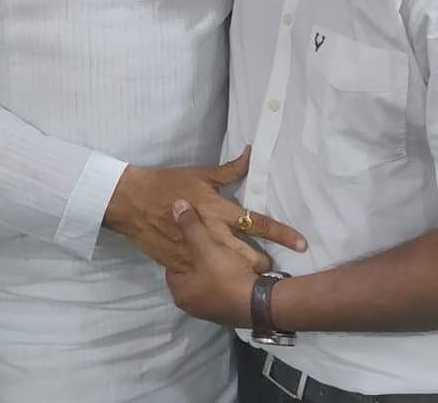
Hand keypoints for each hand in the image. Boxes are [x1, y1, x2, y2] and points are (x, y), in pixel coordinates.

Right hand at [104, 147, 306, 271]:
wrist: (135, 203)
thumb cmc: (170, 183)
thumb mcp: (201, 173)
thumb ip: (229, 170)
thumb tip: (251, 154)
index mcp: (220, 210)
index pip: (258, 223)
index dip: (282, 233)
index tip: (302, 243)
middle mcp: (214, 234)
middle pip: (250, 255)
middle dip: (265, 264)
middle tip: (277, 268)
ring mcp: (199, 252)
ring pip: (231, 269)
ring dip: (247, 274)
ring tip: (257, 279)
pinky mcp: (184, 264)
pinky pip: (208, 275)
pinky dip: (219, 277)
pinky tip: (226, 282)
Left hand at [166, 200, 254, 326]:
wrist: (258, 304)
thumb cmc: (225, 275)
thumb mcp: (206, 246)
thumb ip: (191, 226)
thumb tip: (177, 205)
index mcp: (180, 291)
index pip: (172, 263)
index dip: (180, 246)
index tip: (190, 234)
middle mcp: (191, 304)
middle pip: (191, 272)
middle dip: (199, 257)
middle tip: (208, 240)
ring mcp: (209, 310)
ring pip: (207, 280)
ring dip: (215, 266)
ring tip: (223, 250)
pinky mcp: (226, 310)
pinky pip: (221, 288)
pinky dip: (226, 275)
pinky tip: (235, 264)